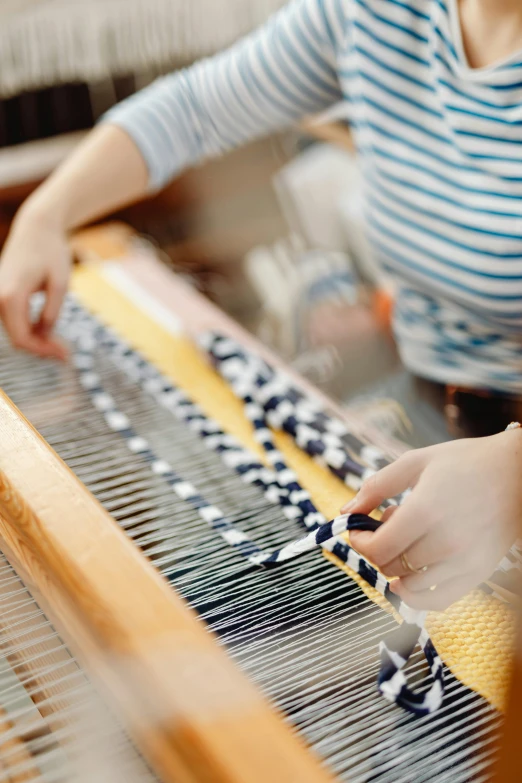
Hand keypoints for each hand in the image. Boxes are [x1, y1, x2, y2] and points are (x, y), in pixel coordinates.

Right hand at [0, 206, 69, 358]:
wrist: (37, 228)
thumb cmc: (51, 251)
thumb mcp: (61, 284)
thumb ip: (52, 311)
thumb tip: (44, 335)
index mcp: (10, 296)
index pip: (23, 337)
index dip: (44, 351)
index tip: (65, 356)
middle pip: (18, 338)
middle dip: (41, 349)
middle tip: (66, 355)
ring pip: (15, 331)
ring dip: (37, 341)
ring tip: (60, 345)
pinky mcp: (3, 295)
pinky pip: (14, 321)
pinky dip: (31, 330)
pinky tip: (48, 333)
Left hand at [341, 430, 521, 609]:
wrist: (517, 472)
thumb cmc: (464, 462)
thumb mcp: (416, 462)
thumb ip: (376, 486)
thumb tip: (346, 511)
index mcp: (426, 510)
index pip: (377, 548)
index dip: (359, 542)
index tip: (358, 530)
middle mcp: (446, 541)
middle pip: (391, 566)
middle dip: (377, 549)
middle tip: (387, 526)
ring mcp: (464, 561)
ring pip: (409, 585)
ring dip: (395, 567)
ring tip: (408, 539)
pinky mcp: (478, 572)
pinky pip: (438, 600)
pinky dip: (416, 596)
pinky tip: (406, 580)